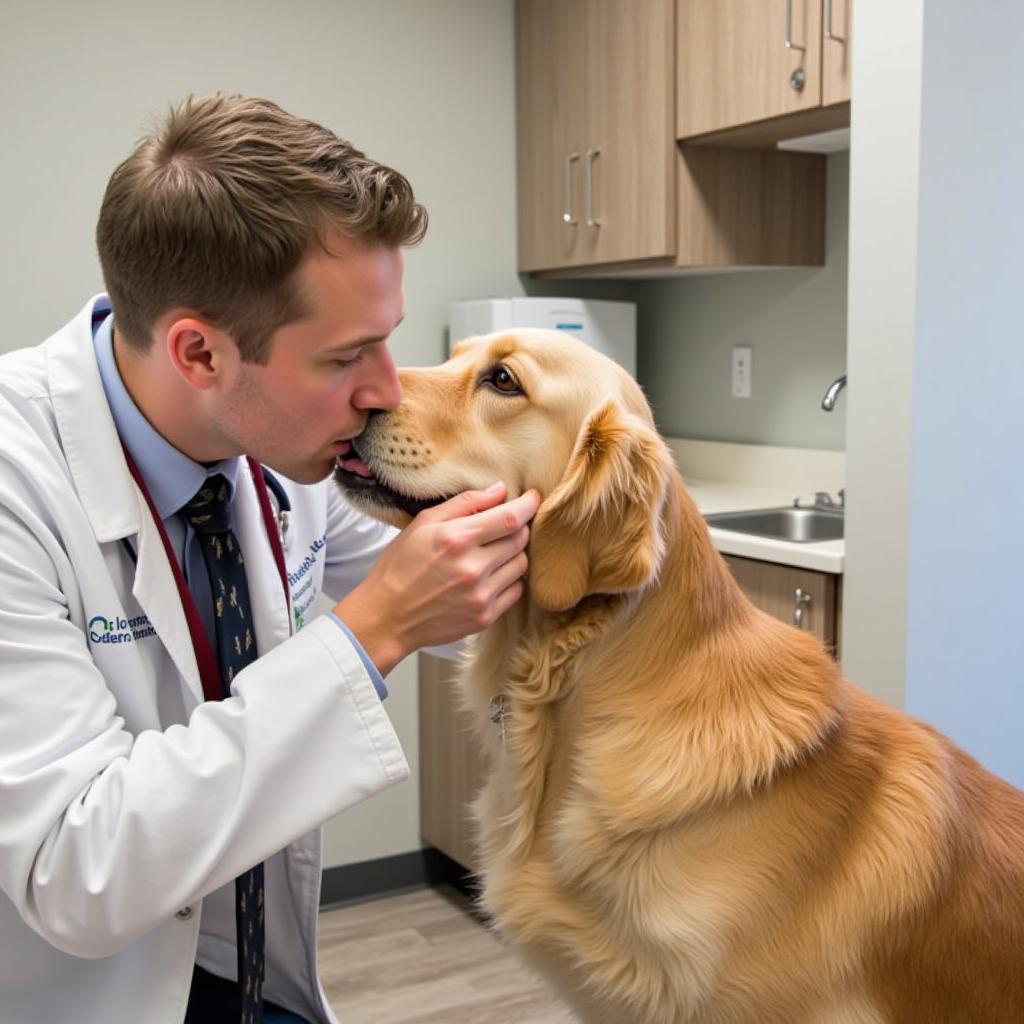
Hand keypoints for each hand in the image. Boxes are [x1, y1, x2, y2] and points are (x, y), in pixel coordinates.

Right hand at [334, 483, 540, 676]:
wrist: (387, 617)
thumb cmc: (400, 566)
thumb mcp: (423, 524)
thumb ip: (464, 504)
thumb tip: (499, 491)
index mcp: (457, 539)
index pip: (510, 517)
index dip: (529, 504)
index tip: (534, 497)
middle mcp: (473, 568)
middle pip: (520, 539)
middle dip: (518, 528)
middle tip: (504, 525)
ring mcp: (481, 596)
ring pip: (521, 565)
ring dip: (513, 554)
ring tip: (492, 552)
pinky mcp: (484, 617)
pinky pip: (515, 591)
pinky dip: (509, 580)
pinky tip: (490, 576)